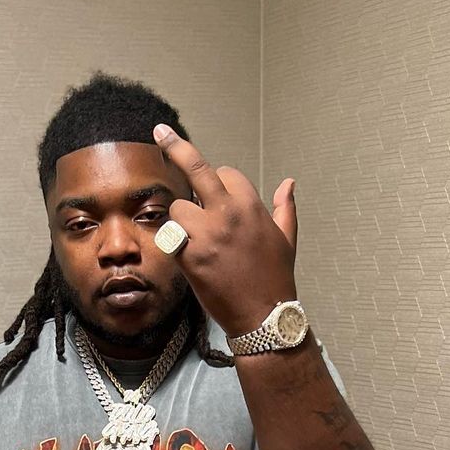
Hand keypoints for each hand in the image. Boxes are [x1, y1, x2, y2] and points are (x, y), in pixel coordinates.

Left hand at [152, 123, 297, 337]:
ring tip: (195, 243)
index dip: (219, 184)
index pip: (225, 173)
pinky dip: (173, 244)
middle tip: (160, 132)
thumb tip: (289, 183)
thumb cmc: (275, 279)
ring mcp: (206, 234)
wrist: (263, 316)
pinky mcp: (190, 256)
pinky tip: (186, 257)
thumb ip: (285, 208)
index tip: (217, 198)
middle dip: (176, 147)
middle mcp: (227, 213)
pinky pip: (170, 237)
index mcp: (251, 205)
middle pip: (196, 168)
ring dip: (180, 221)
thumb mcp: (287, 239)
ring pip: (178, 208)